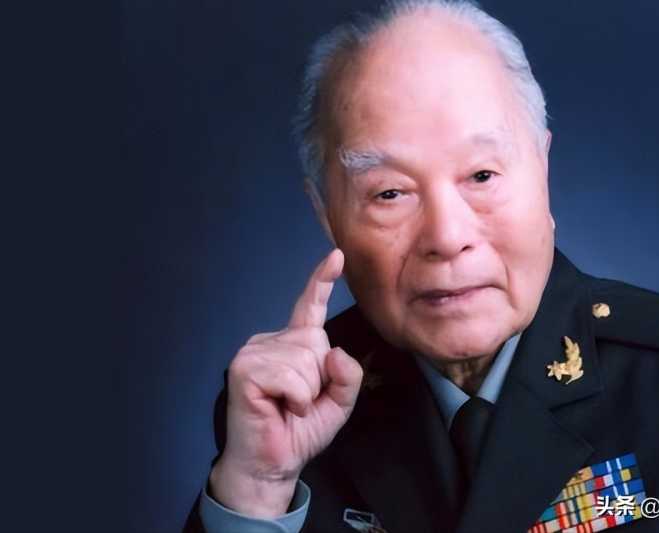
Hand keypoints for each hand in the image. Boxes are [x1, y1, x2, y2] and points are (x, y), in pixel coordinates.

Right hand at [209, 249, 362, 517]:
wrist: (273, 464)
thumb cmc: (300, 431)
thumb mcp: (338, 402)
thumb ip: (347, 375)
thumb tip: (334, 352)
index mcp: (292, 345)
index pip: (309, 308)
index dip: (322, 281)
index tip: (337, 256)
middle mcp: (270, 341)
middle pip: (315, 340)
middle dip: (319, 378)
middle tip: (300, 402)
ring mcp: (254, 352)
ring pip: (305, 358)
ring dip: (306, 392)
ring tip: (288, 406)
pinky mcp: (244, 369)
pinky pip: (289, 375)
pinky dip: (295, 397)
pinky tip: (280, 408)